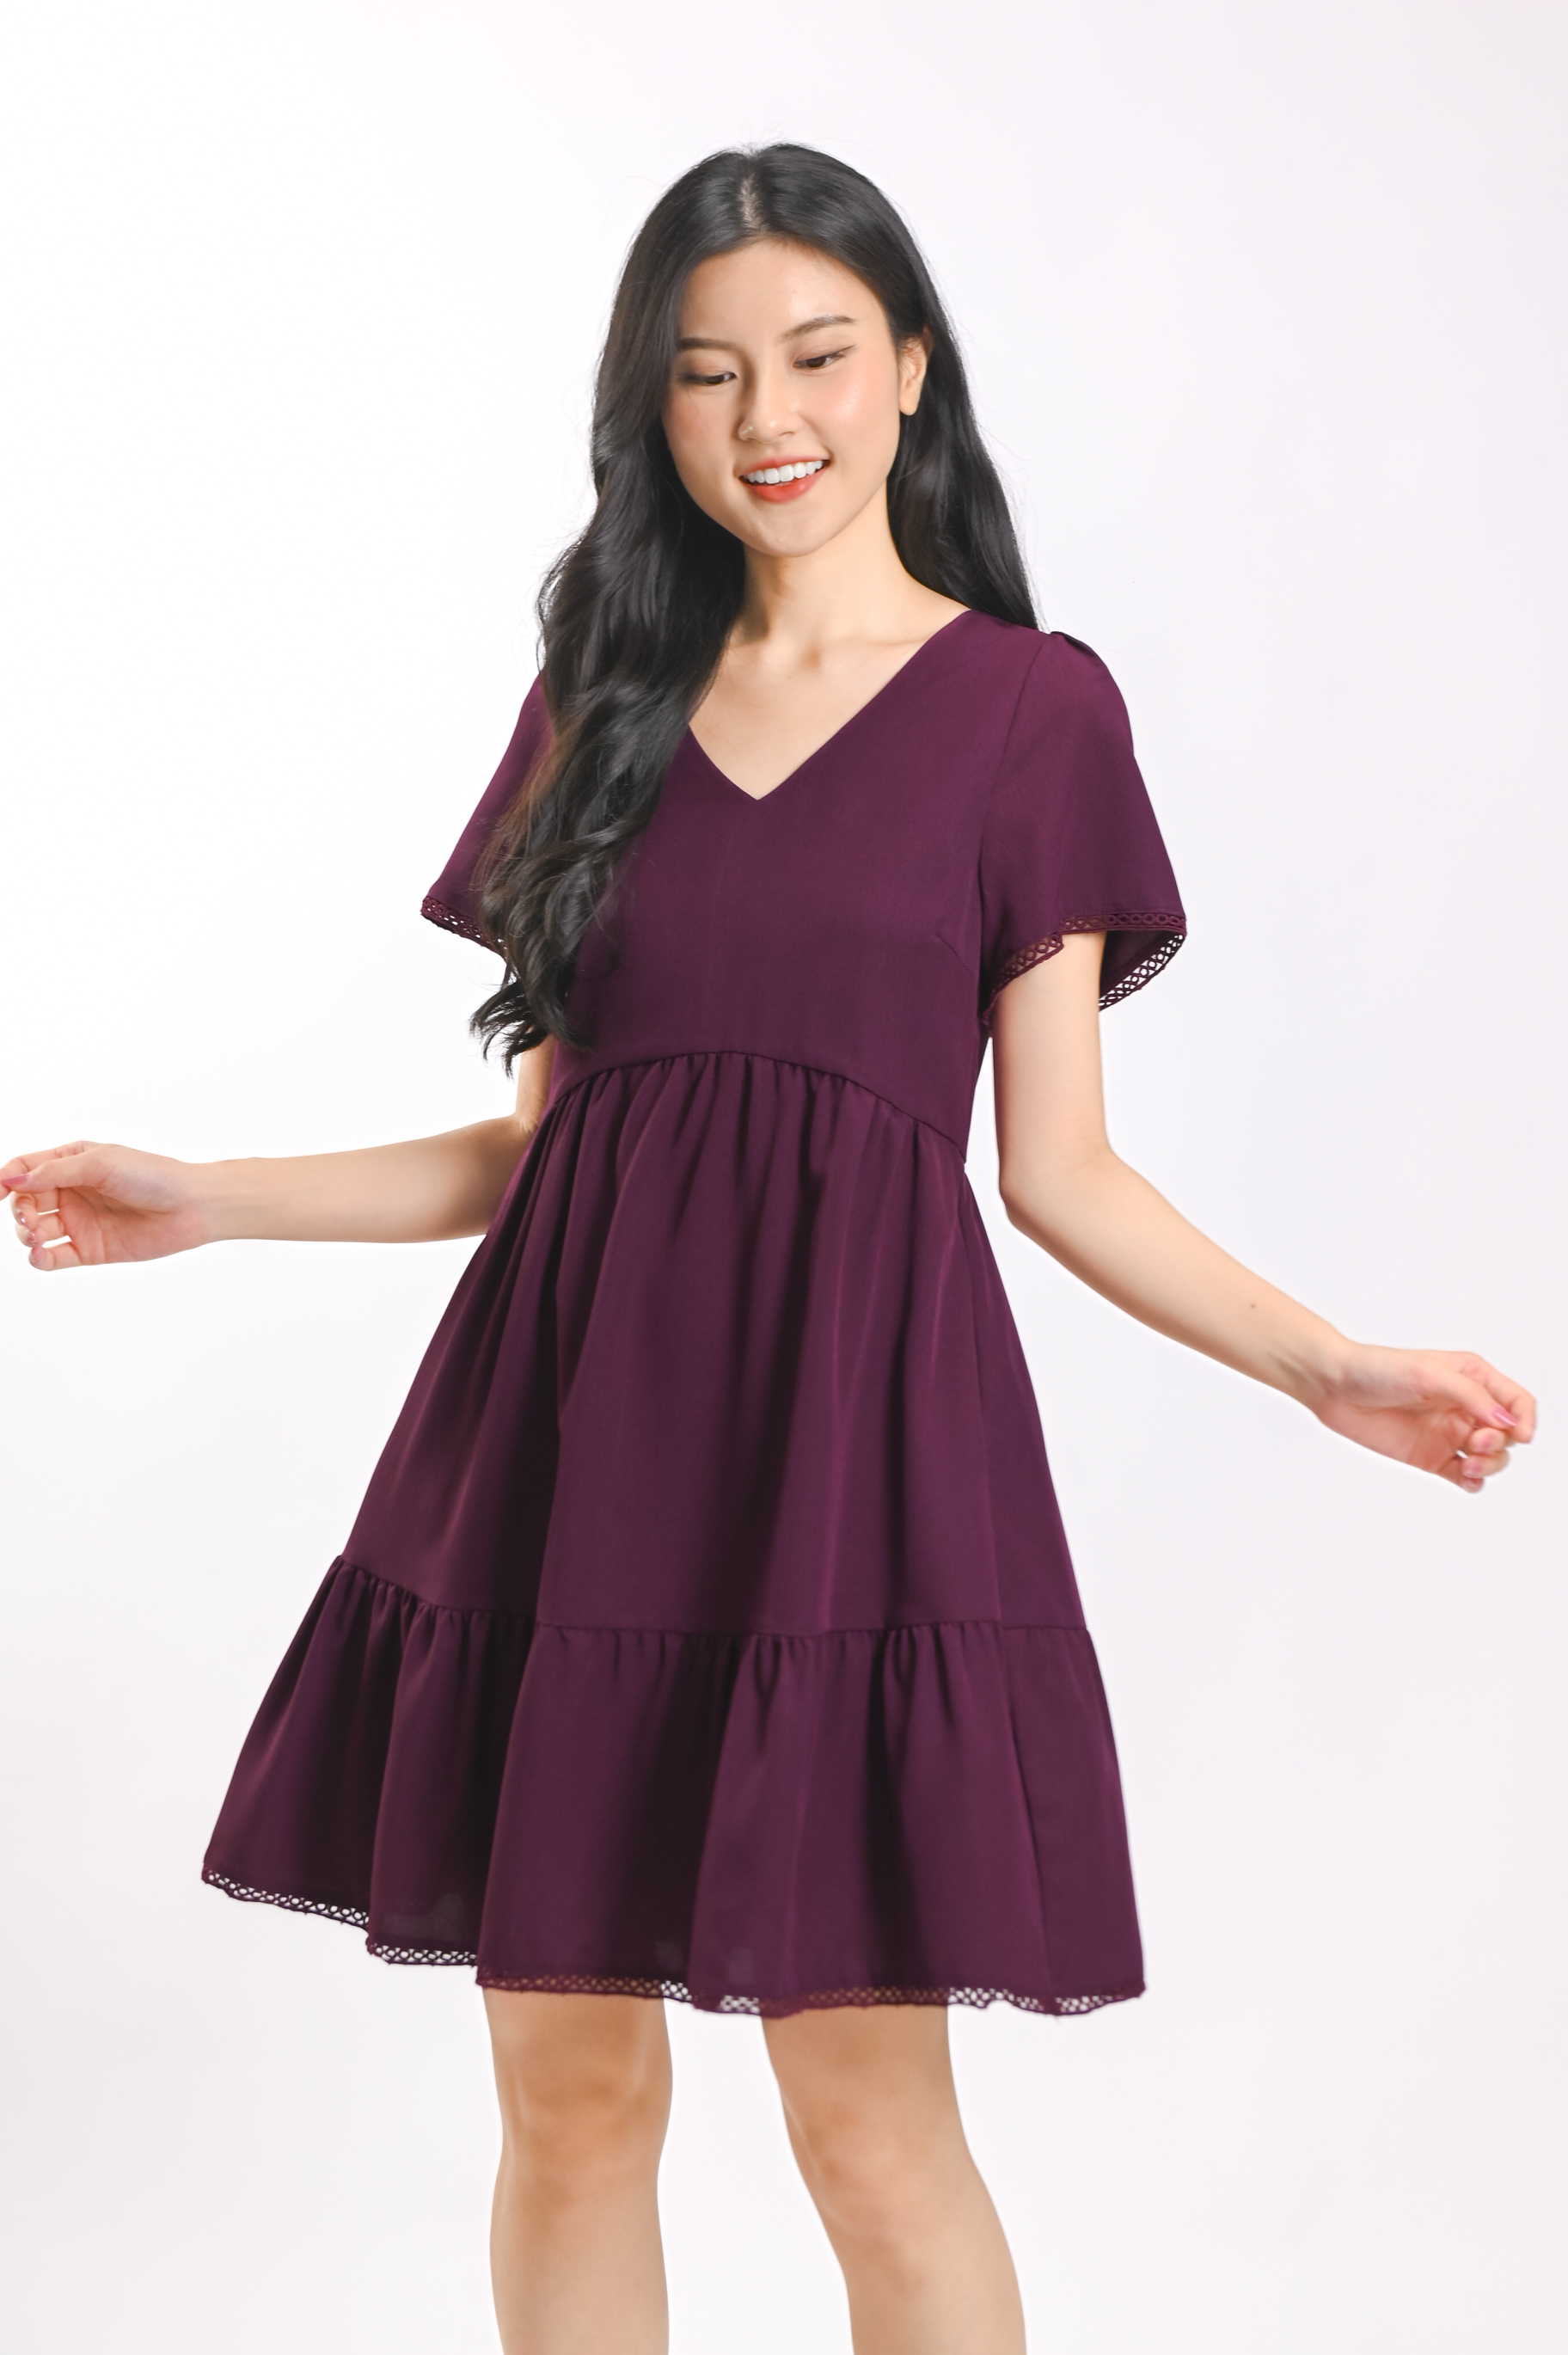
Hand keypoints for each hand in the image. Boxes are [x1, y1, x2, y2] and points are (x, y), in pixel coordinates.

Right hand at [3, 1141, 213, 1268]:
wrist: (191, 1207)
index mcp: (73, 1162)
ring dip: (25, 1233)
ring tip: (35, 1234)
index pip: (25, 1168)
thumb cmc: (152, 1175)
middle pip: (26, 1201)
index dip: (5, 1178)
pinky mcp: (91, 1249)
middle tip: (29, 1218)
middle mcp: (73, 1192)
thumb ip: (55, 1171)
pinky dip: (39, 1258)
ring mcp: (80, 1222)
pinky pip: (54, 1257)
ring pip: (34, 1230)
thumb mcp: (101, 1163)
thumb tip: (12, 1179)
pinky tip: (39, 1254)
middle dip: (19, 1209)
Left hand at [1312, 1343, 1535, 1493]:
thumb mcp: (1429, 1374)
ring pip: (1491, 1458)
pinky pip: (1465, 1477)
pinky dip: (1473, 1482)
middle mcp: (1465, 1407)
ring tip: (1468, 1465)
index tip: (1520, 1434)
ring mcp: (1448, 1434)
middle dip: (1502, 1444)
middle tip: (1476, 1443)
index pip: (1517, 1401)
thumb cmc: (1378, 1368)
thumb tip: (1506, 1421)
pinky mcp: (1430, 1457)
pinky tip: (1465, 1478)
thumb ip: (1470, 1396)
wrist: (1333, 1386)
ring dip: (1490, 1466)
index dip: (1525, 1419)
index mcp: (1472, 1378)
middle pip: (1508, 1435)